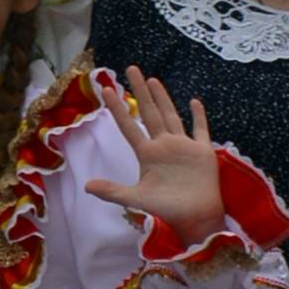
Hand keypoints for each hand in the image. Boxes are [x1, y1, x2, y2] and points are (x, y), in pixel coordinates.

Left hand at [84, 67, 223, 247]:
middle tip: (131, 68)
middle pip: (149, 112)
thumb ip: (113, 191)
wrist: (196, 219)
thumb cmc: (167, 210)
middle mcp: (163, 146)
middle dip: (140, 91)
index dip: (117, 108)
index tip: (107, 89)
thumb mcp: (137, 198)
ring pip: (170, 115)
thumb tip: (86, 187)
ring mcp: (183, 147)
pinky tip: (194, 101)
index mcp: (147, 154)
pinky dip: (198, 116)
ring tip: (153, 79)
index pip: (128, 125)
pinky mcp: (202, 151)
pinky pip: (200, 130)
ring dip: (163, 97)